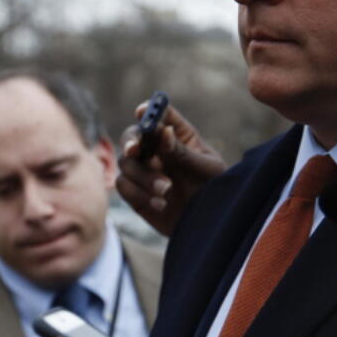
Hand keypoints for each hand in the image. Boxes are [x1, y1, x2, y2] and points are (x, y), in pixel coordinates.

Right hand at [116, 103, 224, 235]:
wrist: (206, 224)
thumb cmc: (213, 192)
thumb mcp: (204, 170)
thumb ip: (182, 152)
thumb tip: (163, 131)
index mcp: (178, 137)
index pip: (161, 116)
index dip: (150, 111)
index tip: (144, 112)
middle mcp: (156, 150)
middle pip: (132, 135)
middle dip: (131, 141)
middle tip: (134, 149)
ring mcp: (143, 170)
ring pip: (126, 162)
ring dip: (143, 176)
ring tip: (166, 190)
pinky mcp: (133, 191)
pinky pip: (123, 185)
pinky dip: (138, 193)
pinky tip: (160, 204)